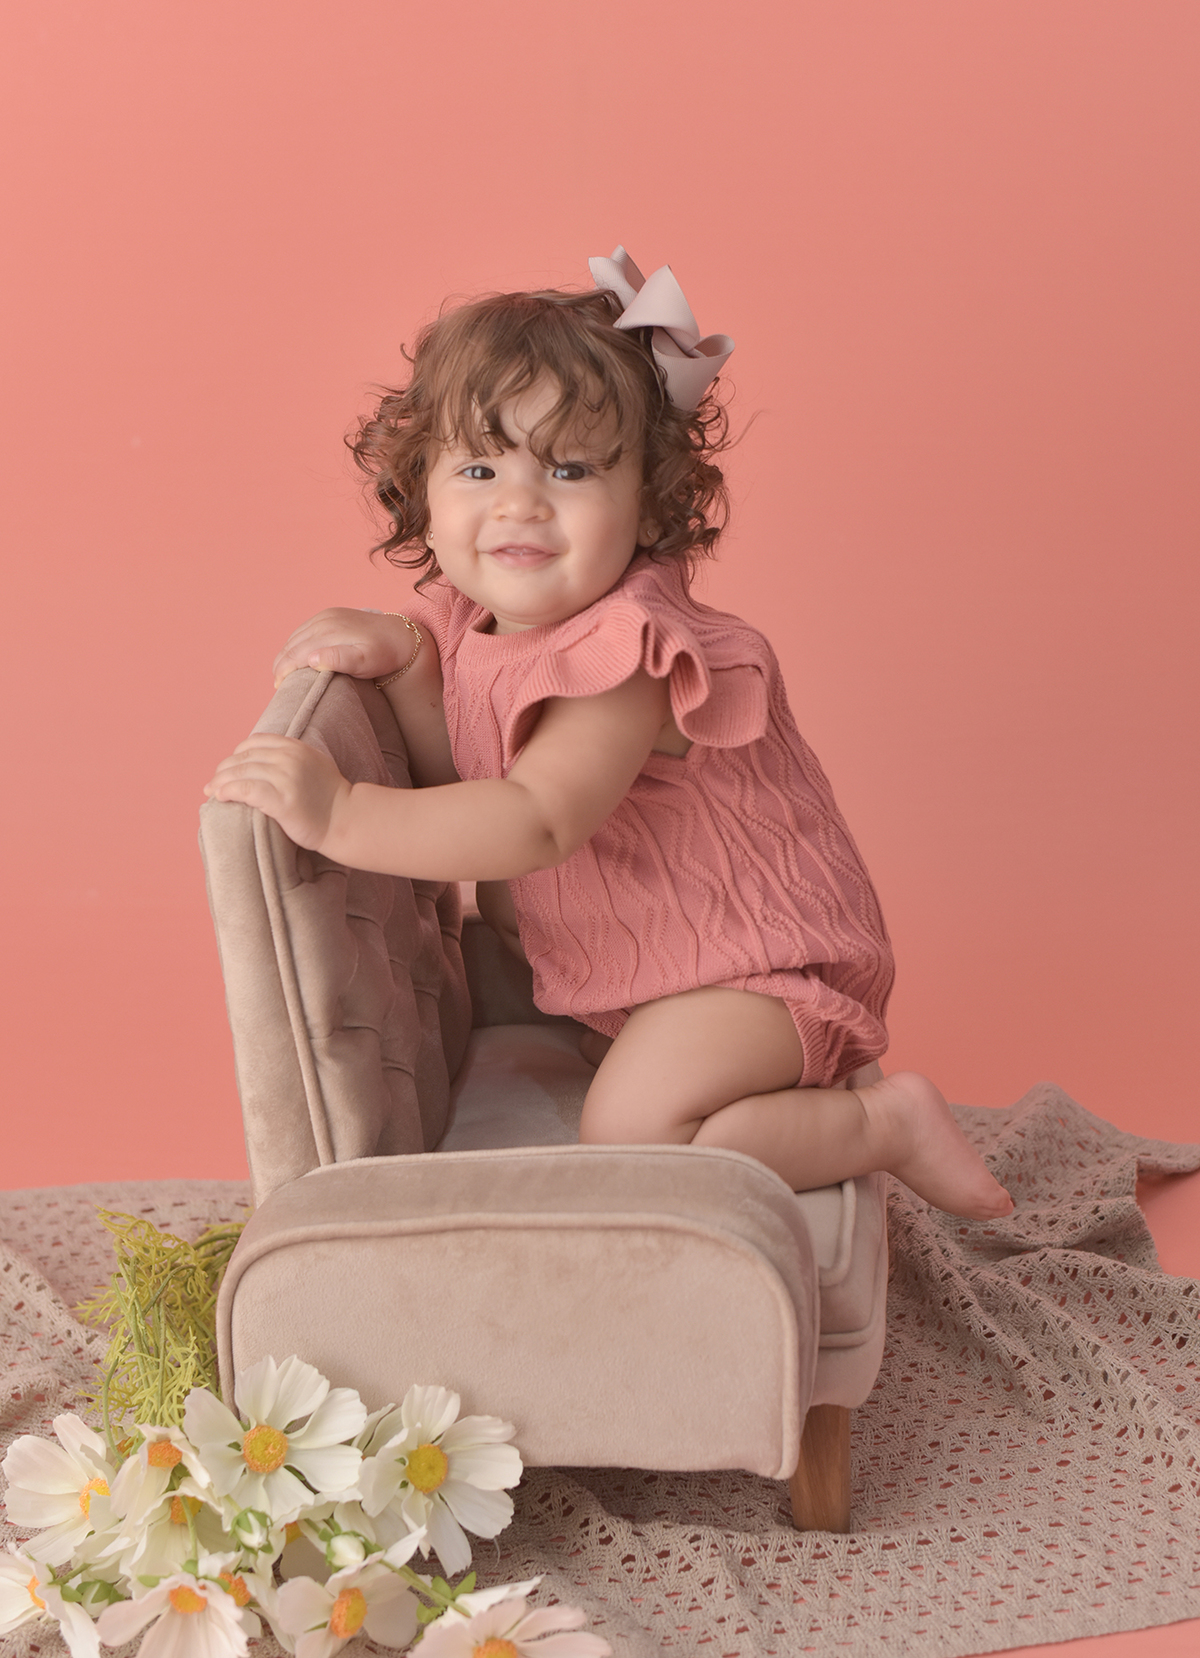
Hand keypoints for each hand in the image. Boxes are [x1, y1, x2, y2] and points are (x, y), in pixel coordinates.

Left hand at [204, 733, 350, 851]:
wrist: (347, 820)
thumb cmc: (330, 799)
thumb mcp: (315, 764)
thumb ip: (293, 757)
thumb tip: (266, 759)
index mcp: (296, 747)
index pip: (255, 742)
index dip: (237, 754)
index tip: (229, 768)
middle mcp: (290, 758)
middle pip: (244, 757)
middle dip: (224, 770)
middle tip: (212, 784)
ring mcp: (286, 778)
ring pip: (241, 772)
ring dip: (220, 782)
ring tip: (212, 792)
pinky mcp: (281, 800)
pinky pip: (245, 790)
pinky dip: (228, 791)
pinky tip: (221, 797)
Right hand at [272, 609, 419, 687]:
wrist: (400, 635)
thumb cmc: (383, 655)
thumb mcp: (365, 662)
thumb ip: (340, 660)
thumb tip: (310, 660)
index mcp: (329, 632)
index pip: (296, 653)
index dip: (284, 671)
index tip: (279, 688)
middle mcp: (324, 620)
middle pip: (292, 645)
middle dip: (281, 665)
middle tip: (278, 685)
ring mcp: (325, 616)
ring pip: (295, 637)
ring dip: (286, 655)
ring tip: (282, 674)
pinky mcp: (329, 614)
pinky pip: (303, 630)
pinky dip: (294, 645)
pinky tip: (295, 657)